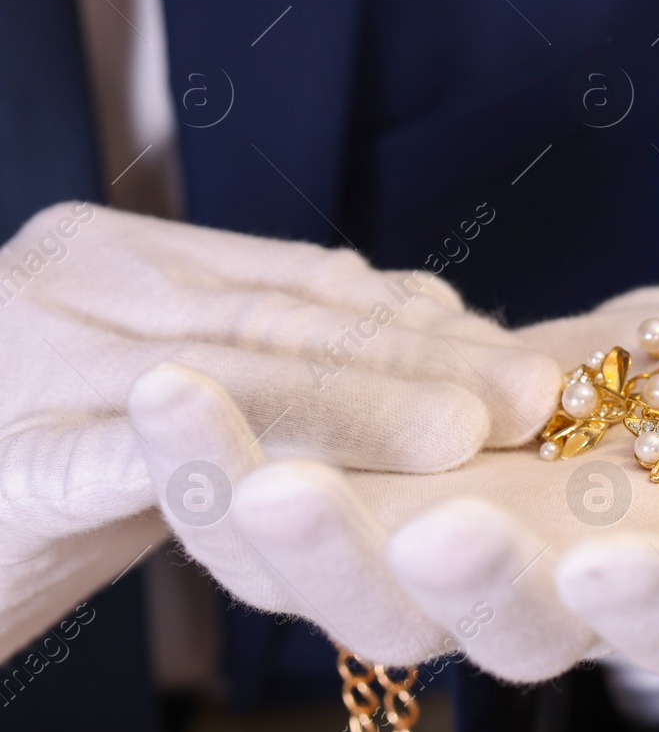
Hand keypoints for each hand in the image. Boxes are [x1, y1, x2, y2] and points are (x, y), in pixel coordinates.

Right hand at [0, 203, 557, 659]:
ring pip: (230, 373)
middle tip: (533, 388)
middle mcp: (75, 282)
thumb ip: (262, 364)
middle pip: (285, 318)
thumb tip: (416, 340)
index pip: (295, 284)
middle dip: (422, 356)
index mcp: (117, 258)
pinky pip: (126, 456)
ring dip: (360, 404)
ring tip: (469, 426)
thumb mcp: (151, 401)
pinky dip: (223, 456)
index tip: (511, 347)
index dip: (413, 320)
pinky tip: (298, 473)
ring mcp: (30, 361)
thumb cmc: (16, 468)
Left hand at [135, 288, 658, 680]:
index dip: (636, 603)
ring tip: (213, 434)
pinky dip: (215, 468)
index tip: (608, 560)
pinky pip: (271, 522)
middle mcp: (544, 606)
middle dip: (434, 579)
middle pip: (478, 627)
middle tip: (391, 515)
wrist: (640, 417)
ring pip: (351, 593)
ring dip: (280, 528)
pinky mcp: (358, 517)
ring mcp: (437, 571)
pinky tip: (170, 388)